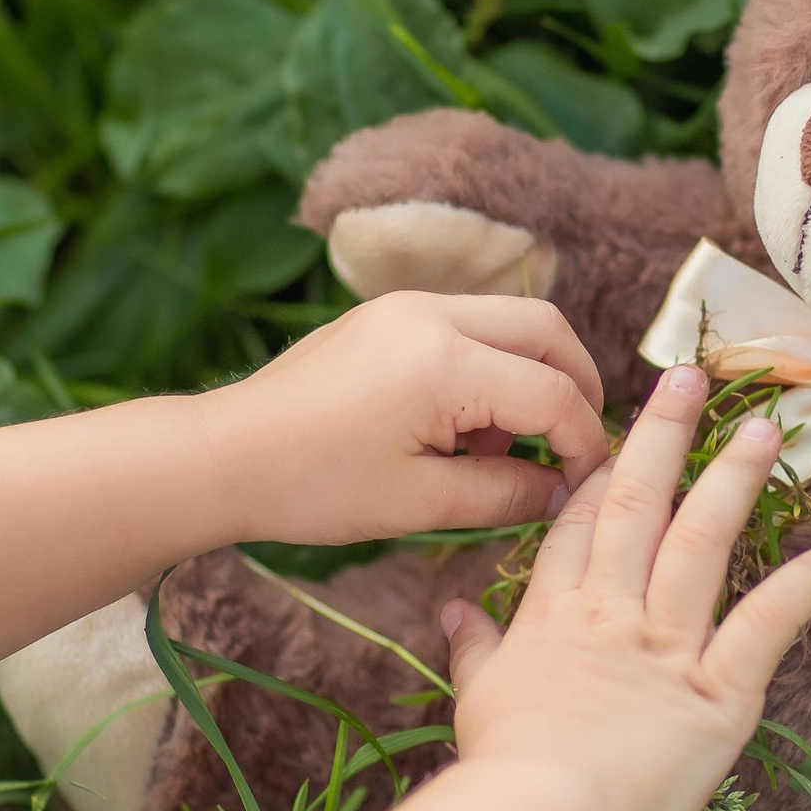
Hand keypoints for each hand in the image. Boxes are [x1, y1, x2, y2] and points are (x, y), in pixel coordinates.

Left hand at [196, 290, 609, 545]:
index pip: (552, 394)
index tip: (586, 484)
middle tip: (574, 448)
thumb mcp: (419, 504)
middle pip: (546, 330)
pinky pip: (465, 326)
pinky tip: (458, 428)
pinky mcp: (385, 314)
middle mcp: (431, 314)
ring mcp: (405, 306)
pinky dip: (488, 367)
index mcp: (444, 362)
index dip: (584, 442)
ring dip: (530, 376)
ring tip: (498, 449)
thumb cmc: (314, 486)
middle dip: (575, 386)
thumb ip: (505, 493)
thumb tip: (561, 491)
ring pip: (508, 321)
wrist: (224, 456)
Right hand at [437, 364, 810, 810]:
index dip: (596, 473)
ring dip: (733, 482)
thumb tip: (451, 610)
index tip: (618, 431)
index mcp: (552, 618)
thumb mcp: (475, 699)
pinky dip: (802, 587)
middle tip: (691, 379)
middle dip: (664, 437)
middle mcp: (610, 615)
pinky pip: (764, 626)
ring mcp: (665, 647)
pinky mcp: (716, 692)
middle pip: (635, 506)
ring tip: (765, 431)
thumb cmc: (501, 769)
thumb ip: (472, 648)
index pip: (575, 527)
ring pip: (700, 544)